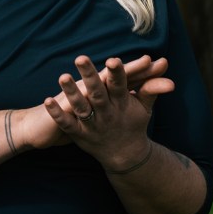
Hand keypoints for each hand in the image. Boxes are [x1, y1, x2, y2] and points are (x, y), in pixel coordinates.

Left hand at [43, 55, 174, 170]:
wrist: (125, 155)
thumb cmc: (133, 122)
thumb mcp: (145, 105)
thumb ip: (152, 84)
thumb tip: (165, 62)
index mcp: (122, 103)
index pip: (120, 86)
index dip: (117, 74)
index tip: (113, 60)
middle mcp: (107, 113)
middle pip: (98, 93)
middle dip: (90, 76)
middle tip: (80, 58)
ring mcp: (92, 124)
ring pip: (81, 107)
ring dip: (71, 93)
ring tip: (62, 76)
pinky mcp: (79, 134)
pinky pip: (67, 124)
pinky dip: (57, 113)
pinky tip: (47, 101)